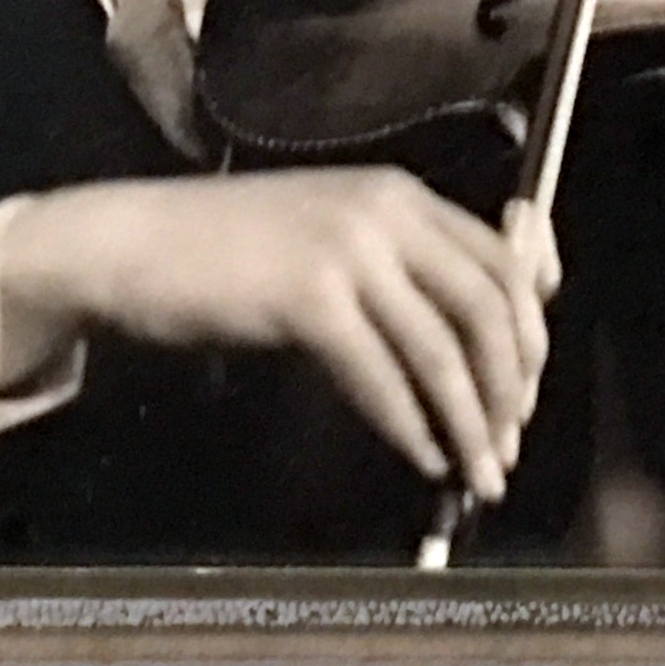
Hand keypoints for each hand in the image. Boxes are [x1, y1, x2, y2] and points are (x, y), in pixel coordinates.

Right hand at [0, 168, 561, 501]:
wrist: (130, 242)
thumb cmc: (223, 249)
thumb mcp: (326, 235)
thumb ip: (394, 268)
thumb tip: (459, 339)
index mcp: (398, 194)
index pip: (502, 256)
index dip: (533, 327)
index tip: (533, 381)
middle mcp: (385, 212)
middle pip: (488, 304)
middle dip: (513, 384)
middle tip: (512, 441)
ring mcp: (347, 252)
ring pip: (443, 348)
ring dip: (471, 421)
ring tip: (482, 471)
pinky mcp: (308, 298)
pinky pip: (382, 376)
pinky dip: (412, 426)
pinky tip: (424, 458)